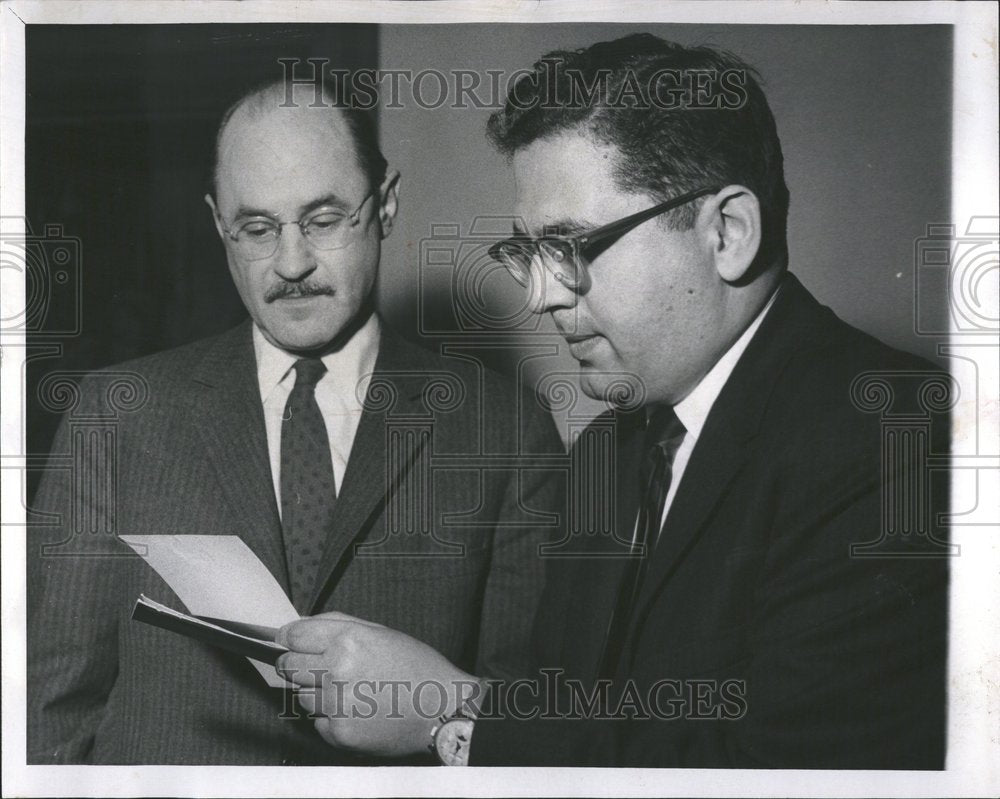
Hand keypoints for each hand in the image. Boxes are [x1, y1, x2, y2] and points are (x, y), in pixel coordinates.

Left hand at [275, 612, 480, 756]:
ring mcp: (337, 704)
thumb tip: (300, 626)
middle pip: (288, 666)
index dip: (289, 639)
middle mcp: (338, 670)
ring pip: (301, 697)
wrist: (442, 709)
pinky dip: (330, 717)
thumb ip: (338, 624)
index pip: (294, 637)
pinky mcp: (339, 733)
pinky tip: (357, 711)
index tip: (288, 643)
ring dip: (316, 693)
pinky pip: (317, 722)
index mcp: (349, 640)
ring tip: (348, 692)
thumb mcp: (381, 632)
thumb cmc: (417, 668)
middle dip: (295, 665)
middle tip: (316, 668)